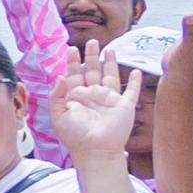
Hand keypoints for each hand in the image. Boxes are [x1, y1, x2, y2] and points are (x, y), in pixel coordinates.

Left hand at [49, 40, 134, 166]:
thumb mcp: (58, 115)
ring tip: (109, 49)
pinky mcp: (125, 106)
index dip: (73, 62)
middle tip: (92, 41)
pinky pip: (132, 91)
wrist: (95, 151)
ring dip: (110, 63)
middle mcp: (93, 95)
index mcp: (76, 97)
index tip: (71, 49)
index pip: (74, 75)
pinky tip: (135, 71)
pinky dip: (135, 81)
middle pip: (92, 71)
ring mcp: (109, 100)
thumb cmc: (75, 136)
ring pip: (110, 76)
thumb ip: (56, 95)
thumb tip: (60, 76)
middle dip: (91, 56)